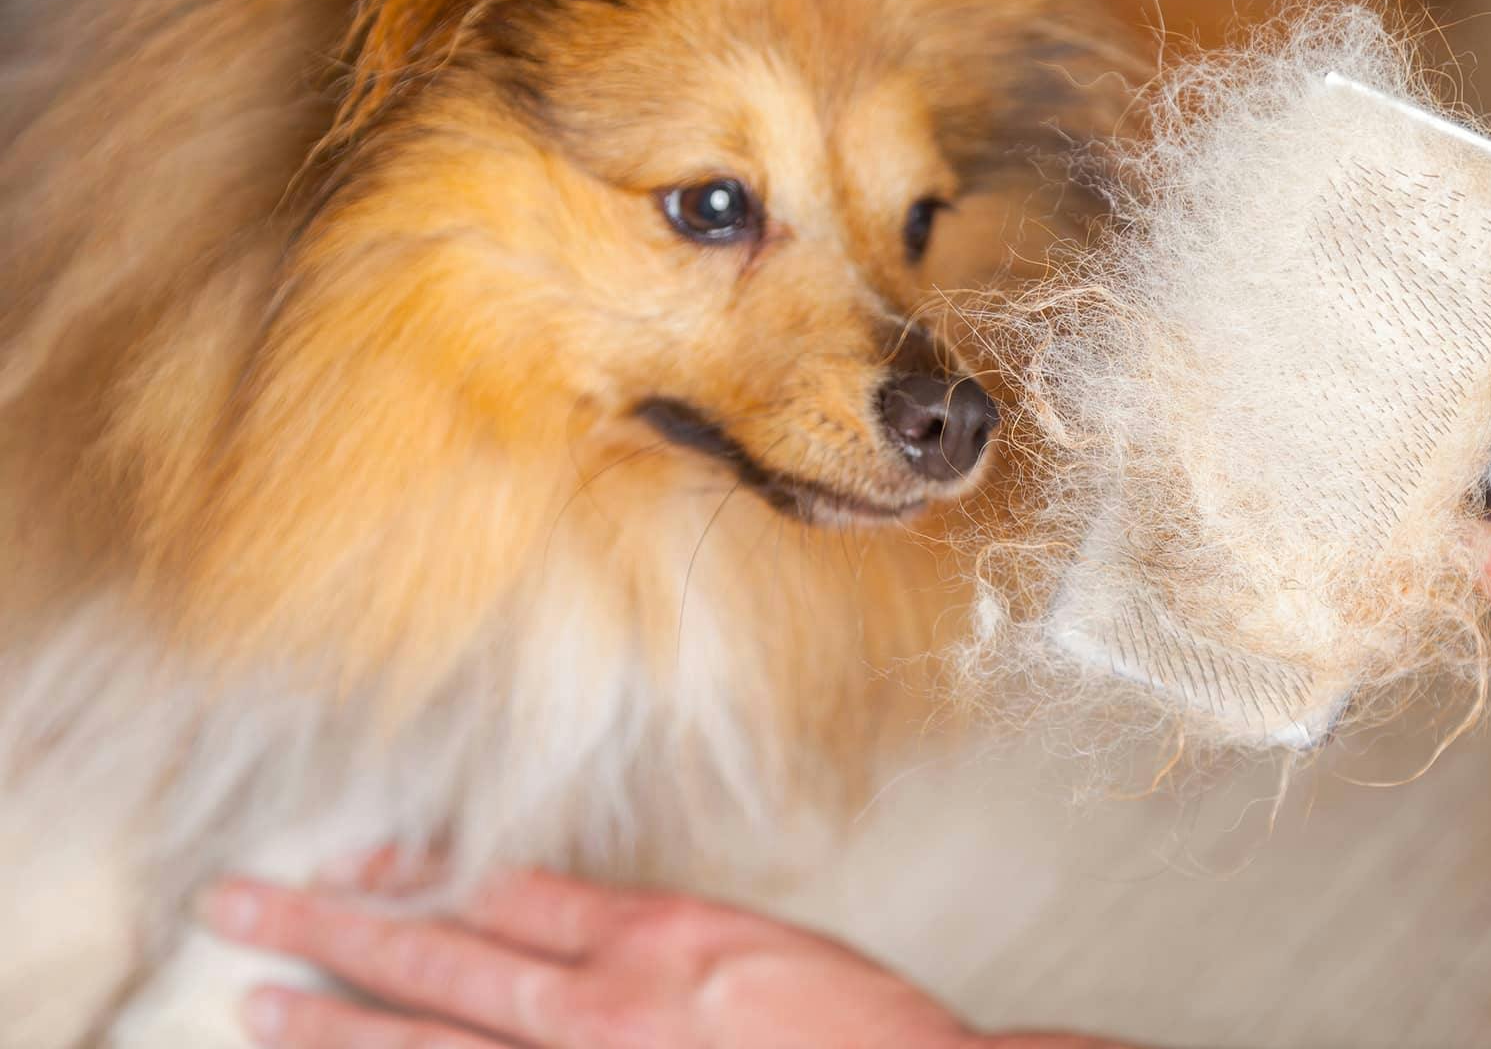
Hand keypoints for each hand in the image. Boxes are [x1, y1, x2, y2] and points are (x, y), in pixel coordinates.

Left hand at [203, 866, 1115, 1048]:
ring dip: (341, 1031)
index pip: (506, 892)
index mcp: (655, 943)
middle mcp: (606, 1015)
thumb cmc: (854, 1029)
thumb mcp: (759, 944)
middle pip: (442, 963)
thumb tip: (564, 919)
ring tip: (260, 1008)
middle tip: (235, 906)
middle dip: (331, 932)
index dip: (415, 873)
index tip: (346, 861)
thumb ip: (657, 933)